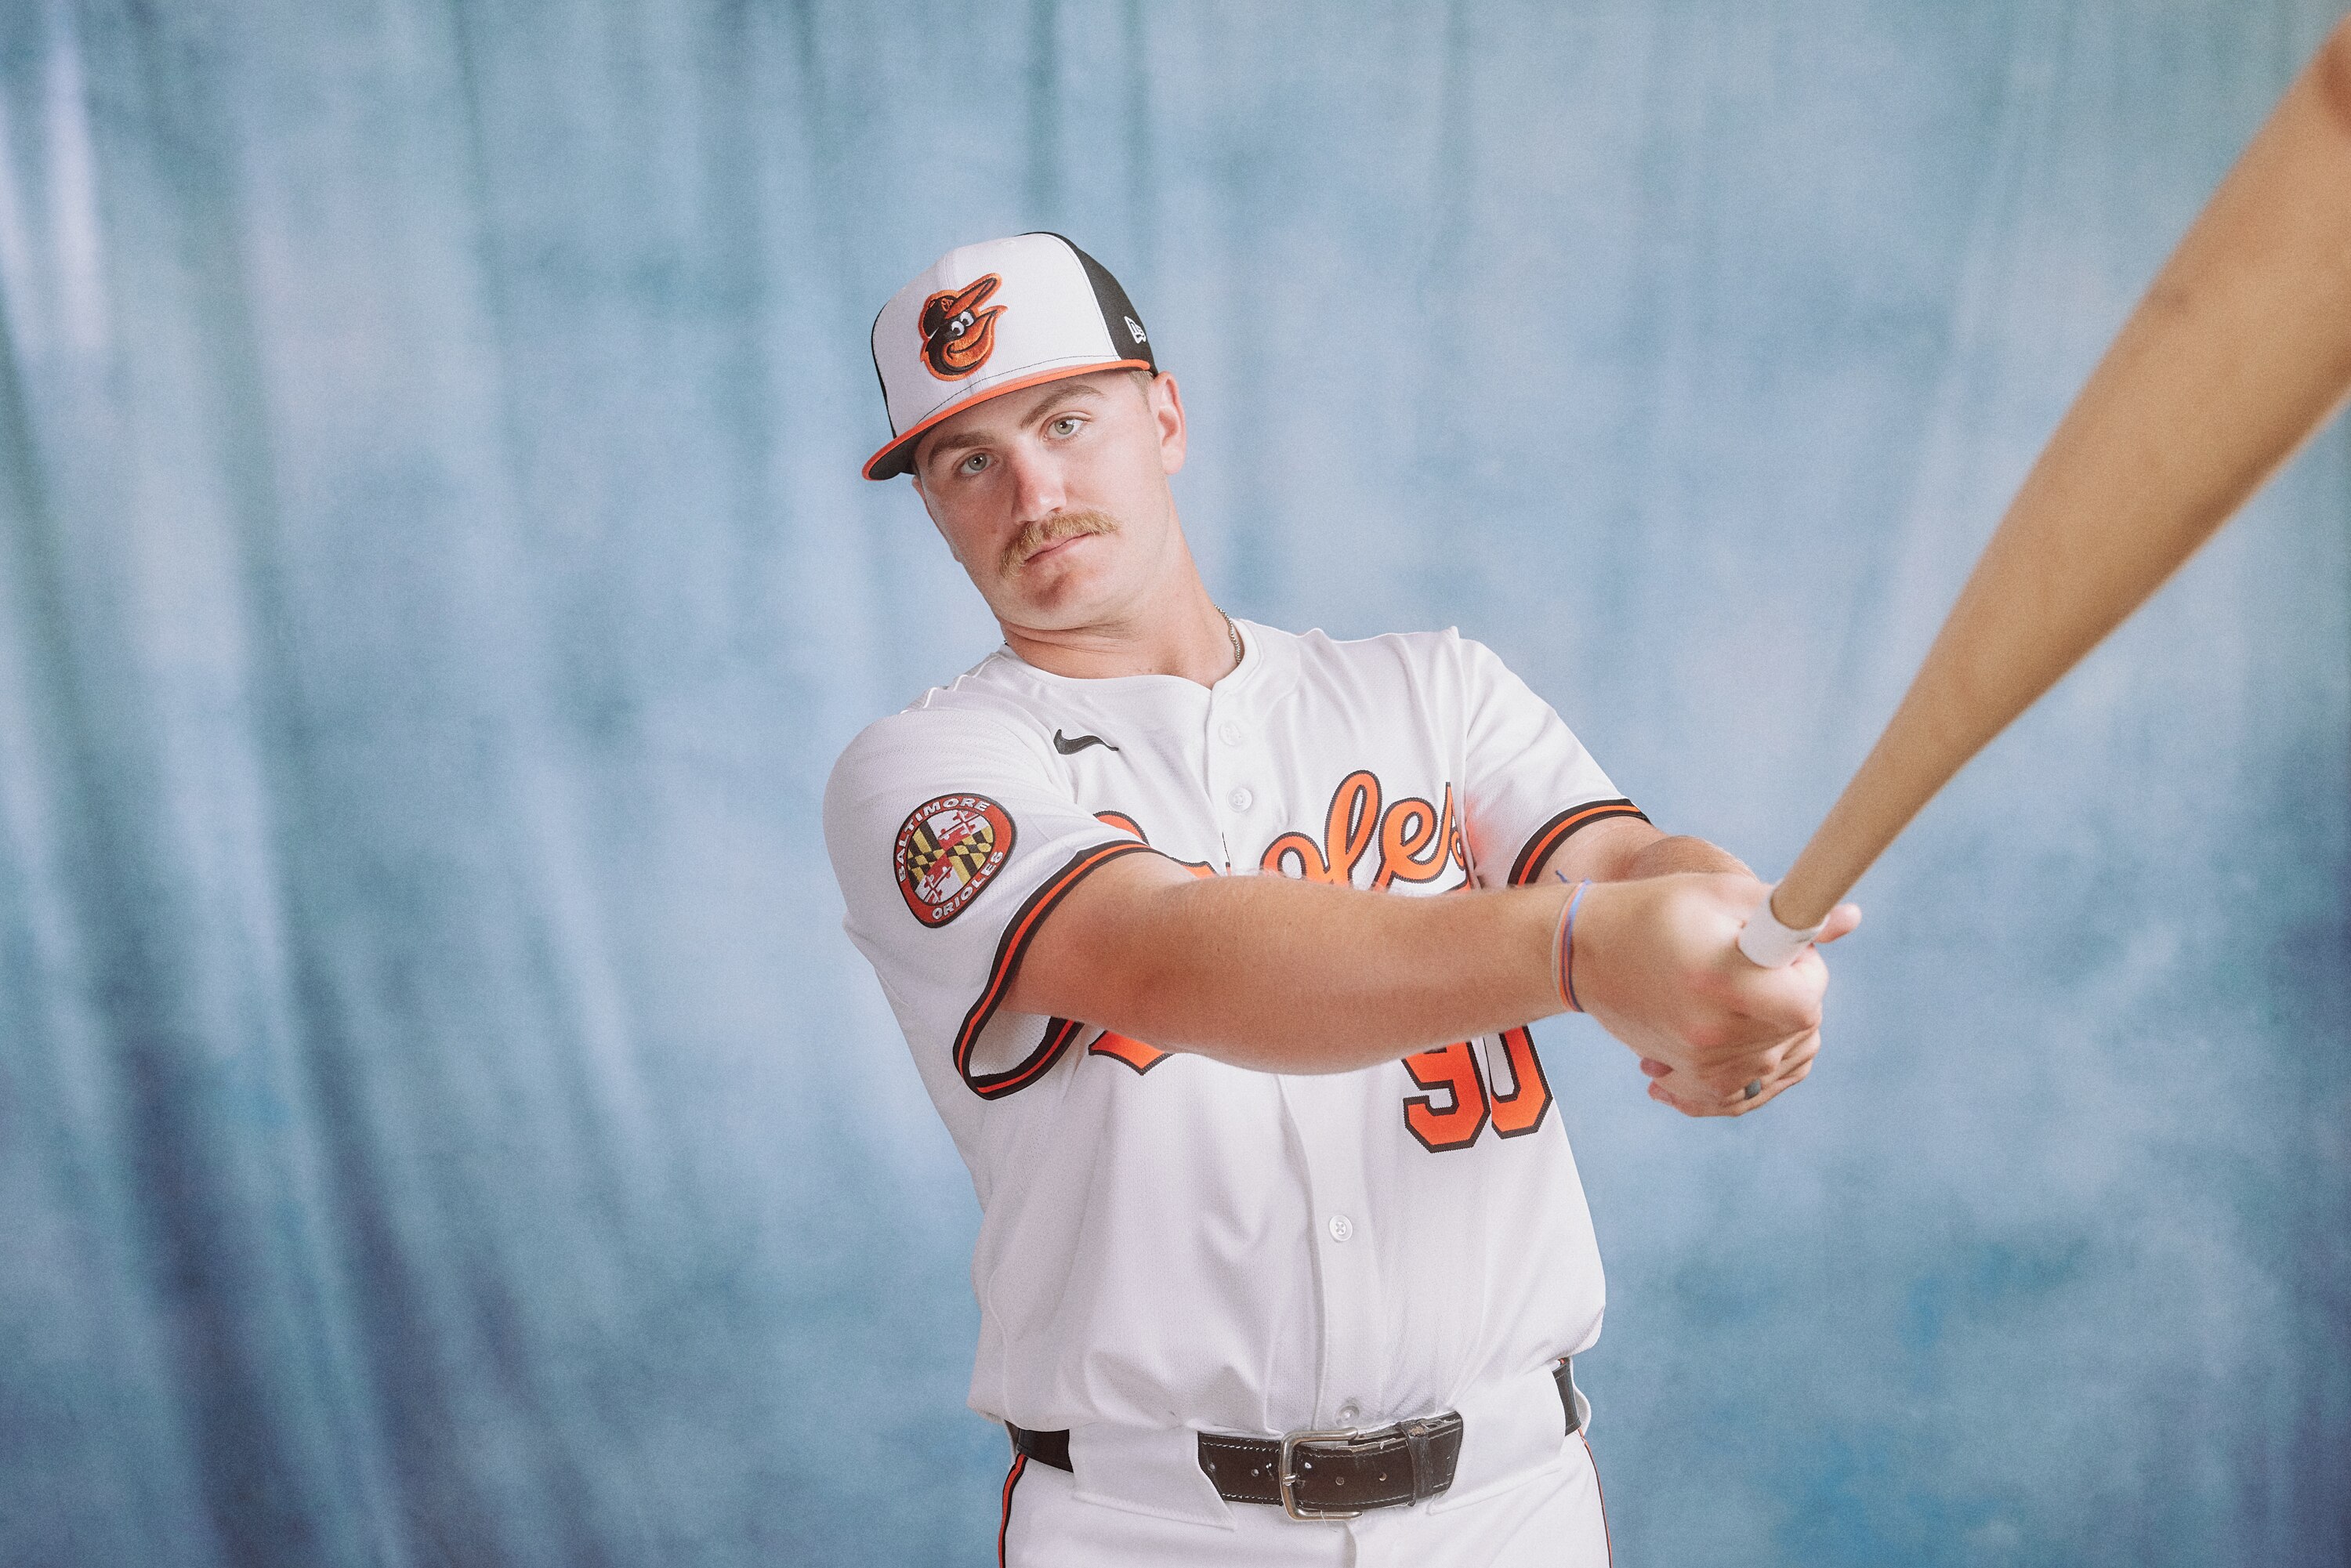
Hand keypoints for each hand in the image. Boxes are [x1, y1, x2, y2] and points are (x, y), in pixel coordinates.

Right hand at [1570, 873, 1859, 1117]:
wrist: (1584, 951)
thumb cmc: (1654, 910)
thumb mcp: (1719, 893)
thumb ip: (1788, 910)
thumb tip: (1851, 919)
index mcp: (1721, 979)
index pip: (1806, 1002)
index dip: (1807, 973)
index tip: (1784, 953)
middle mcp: (1710, 1030)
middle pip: (1798, 1032)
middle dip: (1793, 996)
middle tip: (1759, 965)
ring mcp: (1698, 1061)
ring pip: (1778, 1063)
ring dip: (1778, 1029)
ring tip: (1745, 994)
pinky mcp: (1688, 1076)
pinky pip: (1745, 1095)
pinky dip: (1756, 1074)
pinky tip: (1743, 1045)